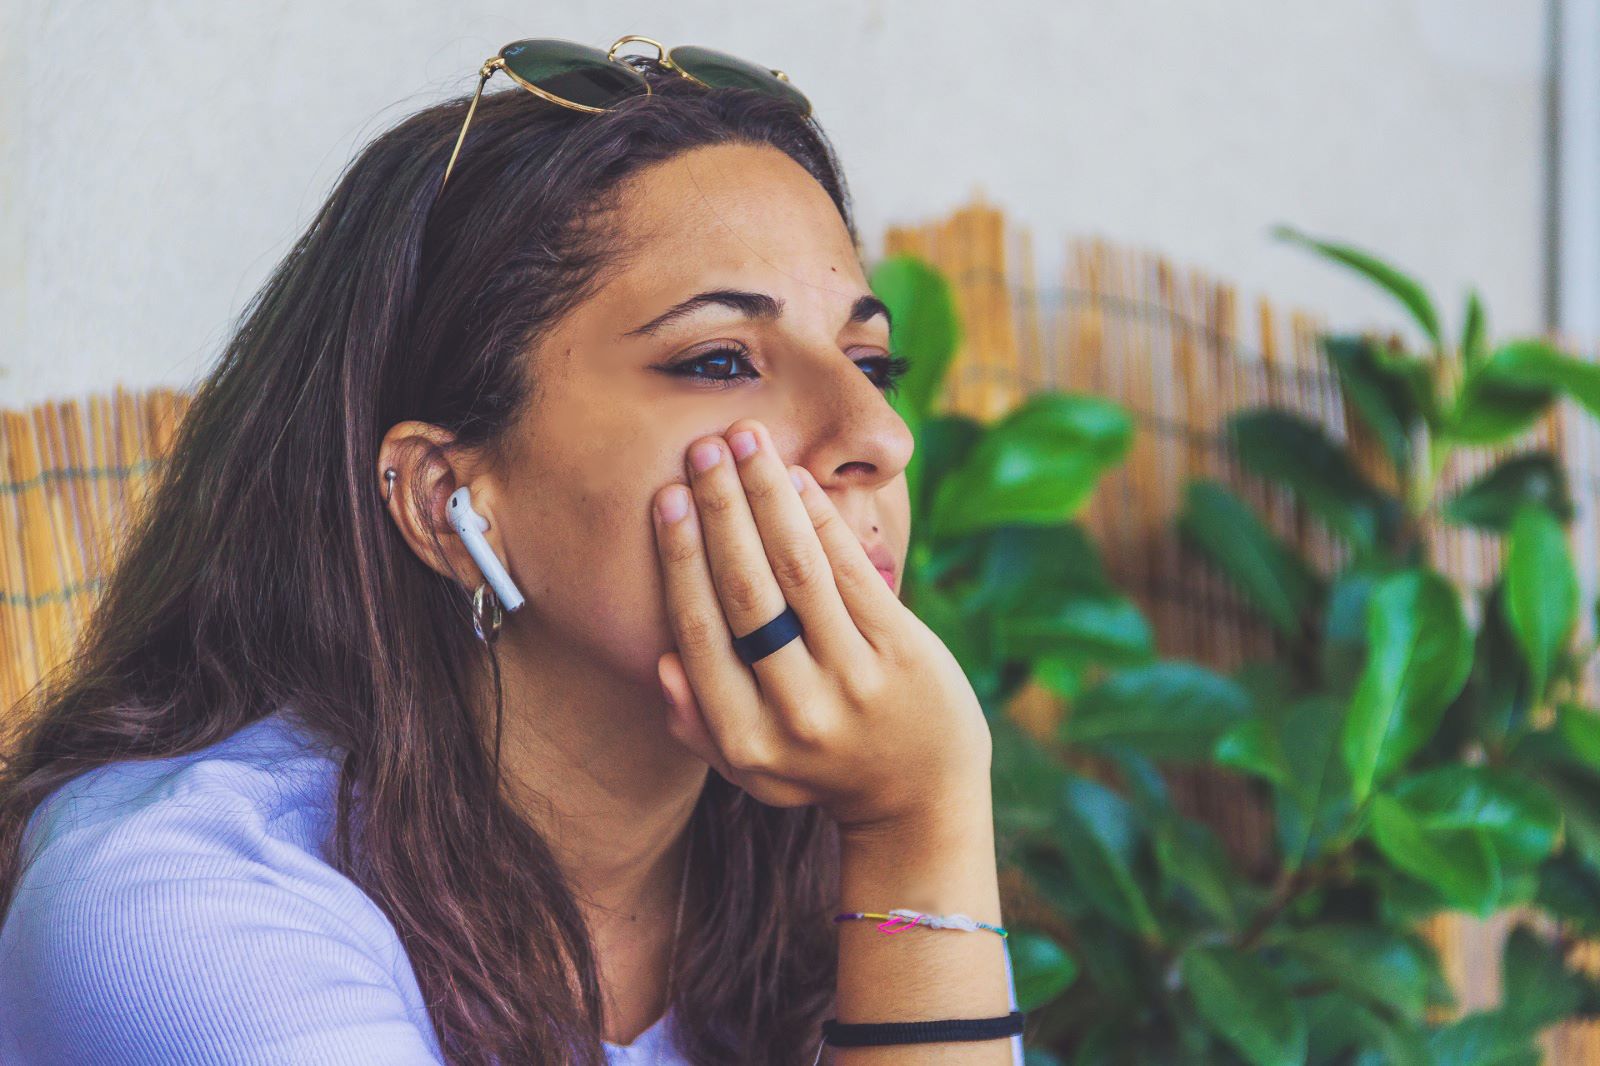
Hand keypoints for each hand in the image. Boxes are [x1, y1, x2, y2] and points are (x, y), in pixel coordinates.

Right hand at [651, 418, 991, 834]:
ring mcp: (855, 682)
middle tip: (700, 449)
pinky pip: (851, 573)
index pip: (700, 633)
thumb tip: (660, 662)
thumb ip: (696, 724)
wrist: (922, 796)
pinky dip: (819, 519)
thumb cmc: (820, 766)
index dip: (680, 559)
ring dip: (766, 497)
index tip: (664, 498)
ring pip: (798, 572)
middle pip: (746, 594)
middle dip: (719, 511)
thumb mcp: (748, 768)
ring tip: (744, 440)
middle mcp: (798, 714)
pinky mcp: (902, 652)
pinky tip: (794, 478)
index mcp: (747, 742)